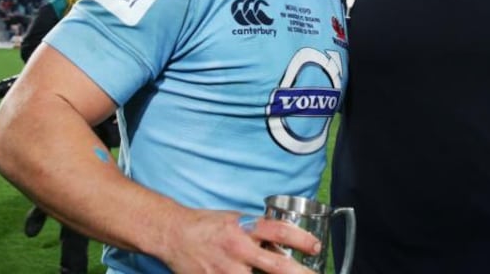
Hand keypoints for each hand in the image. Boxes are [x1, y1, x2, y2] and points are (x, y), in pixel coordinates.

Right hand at [157, 209, 321, 273]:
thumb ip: (257, 231)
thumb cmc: (206, 225)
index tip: (315, 246)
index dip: (302, 239)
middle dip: (300, 273)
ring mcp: (227, 269)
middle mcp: (239, 249)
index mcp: (245, 228)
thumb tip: (280, 240)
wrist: (174, 234)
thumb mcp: (236, 220)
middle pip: (277, 264)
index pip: (280, 231)